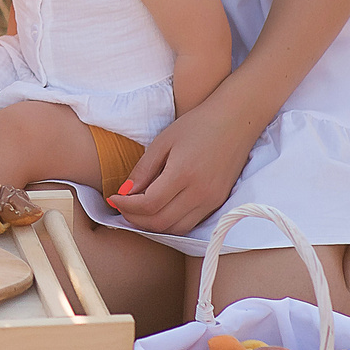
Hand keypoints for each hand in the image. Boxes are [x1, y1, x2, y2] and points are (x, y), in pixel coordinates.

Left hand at [109, 97, 262, 233]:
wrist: (236, 120)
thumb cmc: (197, 125)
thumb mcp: (163, 142)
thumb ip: (143, 170)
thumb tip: (124, 193)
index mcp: (183, 174)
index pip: (148, 204)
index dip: (126, 206)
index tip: (113, 198)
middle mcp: (200, 193)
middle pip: (160, 222)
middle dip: (135, 219)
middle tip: (122, 207)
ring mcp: (212, 200)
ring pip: (176, 229)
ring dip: (153, 225)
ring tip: (138, 210)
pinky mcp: (219, 202)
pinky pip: (191, 223)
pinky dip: (171, 222)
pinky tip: (160, 209)